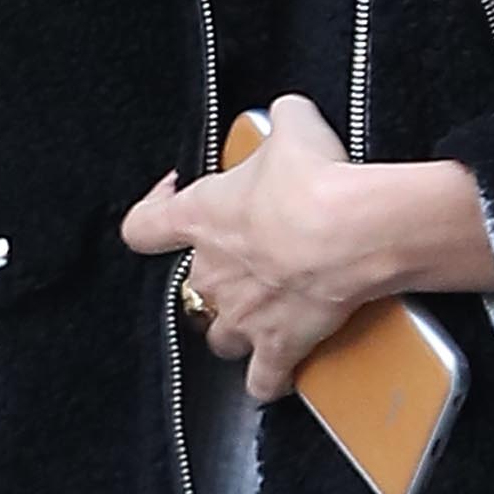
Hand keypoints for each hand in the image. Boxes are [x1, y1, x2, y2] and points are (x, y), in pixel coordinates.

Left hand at [122, 95, 379, 402]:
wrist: (350, 234)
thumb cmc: (314, 182)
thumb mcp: (293, 126)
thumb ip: (281, 120)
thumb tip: (289, 114)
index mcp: (200, 218)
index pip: (142, 226)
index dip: (152, 212)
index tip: (172, 200)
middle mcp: (211, 273)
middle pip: (193, 286)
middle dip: (217, 277)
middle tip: (251, 259)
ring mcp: (242, 316)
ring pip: (220, 335)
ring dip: (236, 327)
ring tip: (259, 316)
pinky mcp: (278, 347)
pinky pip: (262, 379)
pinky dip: (268, 379)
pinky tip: (275, 376)